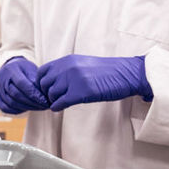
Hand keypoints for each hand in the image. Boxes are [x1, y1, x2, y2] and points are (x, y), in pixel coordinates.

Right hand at [0, 57, 49, 114]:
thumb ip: (35, 80)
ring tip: (39, 108)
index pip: (21, 83)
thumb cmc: (23, 70)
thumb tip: (43, 95)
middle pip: (15, 94)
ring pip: (11, 103)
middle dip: (32, 102)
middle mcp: (0, 78)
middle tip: (45, 106)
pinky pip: (6, 108)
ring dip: (27, 107)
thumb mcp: (30, 69)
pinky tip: (28, 108)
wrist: (9, 69)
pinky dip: (17, 110)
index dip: (33, 93)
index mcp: (10, 69)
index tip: (45, 100)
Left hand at [38, 54, 152, 111]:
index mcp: (67, 60)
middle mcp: (67, 68)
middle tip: (53, 98)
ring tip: (59, 103)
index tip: (47, 89)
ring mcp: (74, 80)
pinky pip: (60, 102)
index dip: (42, 82)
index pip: (42, 72)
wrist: (126, 74)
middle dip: (47, 93)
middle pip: (45, 84)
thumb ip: (66, 69)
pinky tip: (60, 108)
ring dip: (53, 100)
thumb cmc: (107, 71)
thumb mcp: (83, 63)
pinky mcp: (81, 93)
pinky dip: (57, 107)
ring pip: (51, 94)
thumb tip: (52, 81)